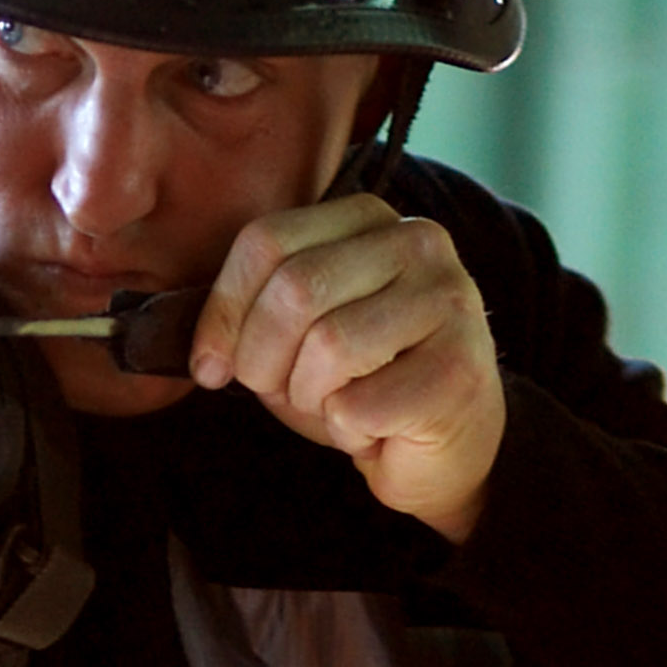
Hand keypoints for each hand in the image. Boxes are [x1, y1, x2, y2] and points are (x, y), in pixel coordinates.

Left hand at [187, 193, 504, 541]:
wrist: (446, 448)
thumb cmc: (365, 384)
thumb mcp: (297, 336)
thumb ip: (255, 315)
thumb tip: (206, 354)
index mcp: (369, 218)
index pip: (267, 240)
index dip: (223, 311)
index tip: (211, 365)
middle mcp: (419, 243)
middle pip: (295, 290)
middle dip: (263, 360)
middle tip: (281, 392)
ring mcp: (450, 301)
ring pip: (329, 346)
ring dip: (310, 398)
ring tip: (336, 406)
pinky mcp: (460, 369)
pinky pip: (358, 405)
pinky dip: (347, 432)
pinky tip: (375, 429)